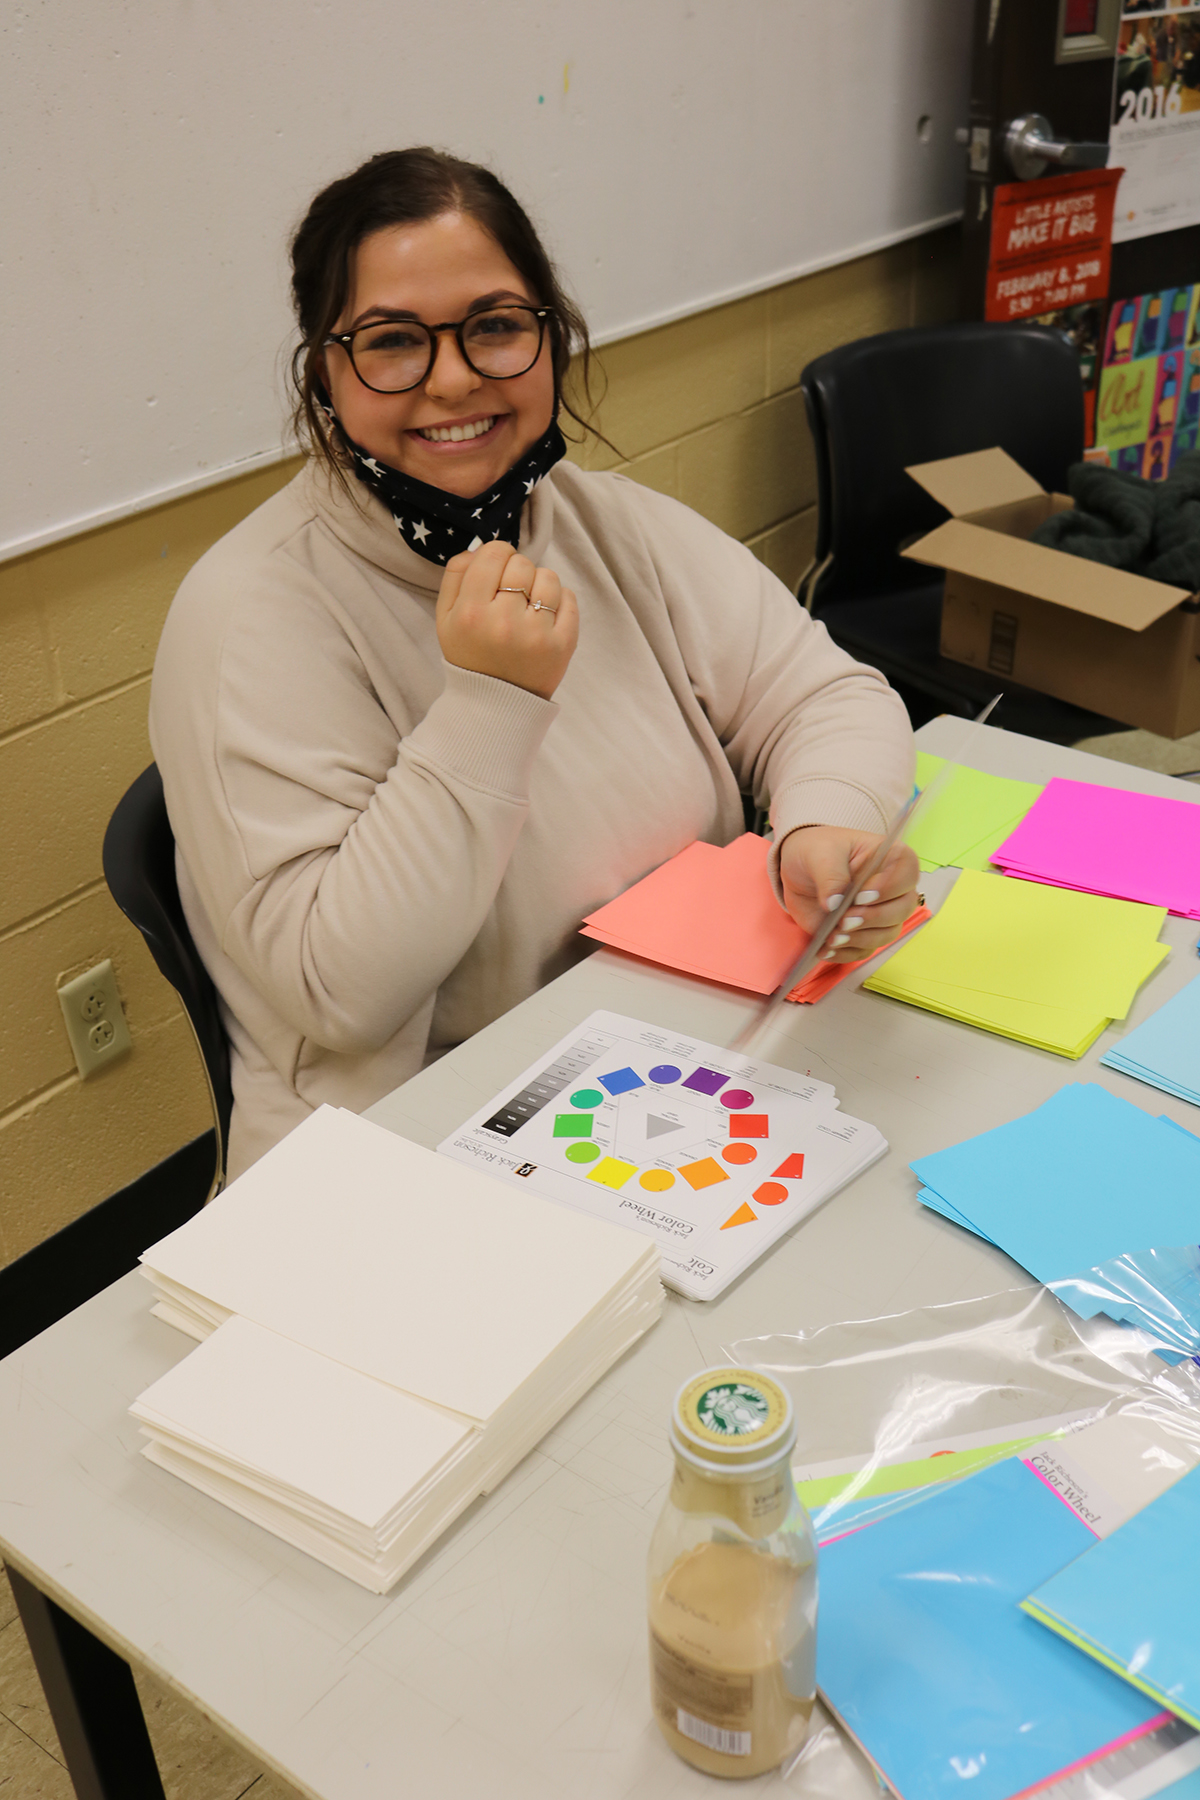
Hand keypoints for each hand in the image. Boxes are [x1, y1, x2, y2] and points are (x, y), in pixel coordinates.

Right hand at [436, 540, 578, 700]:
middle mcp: (504, 622)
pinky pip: (569, 598)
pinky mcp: (563, 645)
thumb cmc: (470, 656)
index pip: (494, 554)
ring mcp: (537, 634)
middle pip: (522, 563)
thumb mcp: (445, 618)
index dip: (498, 555)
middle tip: (511, 594)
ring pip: (549, 577)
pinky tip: (545, 616)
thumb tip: (480, 547)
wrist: (497, 705)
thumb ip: (456, 576)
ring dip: (540, 585)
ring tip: (529, 605)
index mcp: (471, 613)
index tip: (498, 570)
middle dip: (517, 572)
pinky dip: (559, 601)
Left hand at [780, 826, 920, 963]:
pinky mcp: (863, 932)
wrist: (800, 871)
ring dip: (860, 939)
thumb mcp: (819, 853)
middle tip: (844, 920)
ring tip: (832, 936)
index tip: (861, 896)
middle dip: (873, 918)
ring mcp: (879, 912)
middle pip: (902, 908)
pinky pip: (864, 950)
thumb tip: (835, 902)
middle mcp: (891, 888)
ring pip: (887, 933)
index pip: (908, 872)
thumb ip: (830, 875)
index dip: (890, 887)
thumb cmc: (817, 851)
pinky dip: (846, 952)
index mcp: (889, 858)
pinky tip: (826, 948)